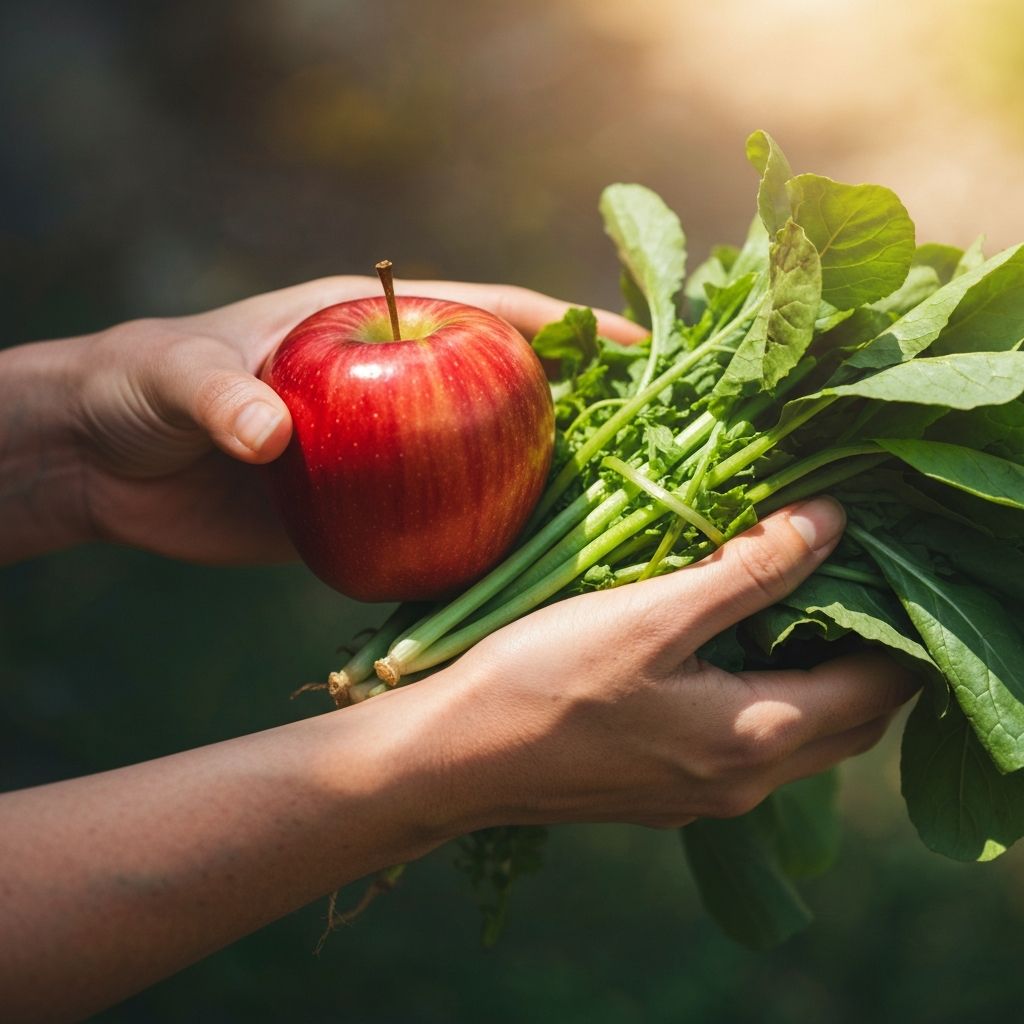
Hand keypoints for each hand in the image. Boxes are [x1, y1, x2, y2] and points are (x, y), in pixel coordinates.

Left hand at [70, 278, 645, 562]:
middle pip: (502, 393)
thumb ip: (221, 397)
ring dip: (535, 485)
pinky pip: (435, 524)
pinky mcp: (363, 510)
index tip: (639, 345)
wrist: (107, 461)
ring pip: (481, 464)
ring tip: (606, 519)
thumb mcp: (174, 376)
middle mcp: (394, 388)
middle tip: (650, 445)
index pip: (482, 313)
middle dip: (576, 411)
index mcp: (367, 326)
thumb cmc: (139, 386)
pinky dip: (474, 542)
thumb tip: (270, 436)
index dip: (564, 326)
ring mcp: (385, 455)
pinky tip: (517, 572)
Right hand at [422, 496, 918, 829]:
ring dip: (817, 679)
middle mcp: (744, 783)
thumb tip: (832, 522)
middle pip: (850, 723)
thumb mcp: (652, 615)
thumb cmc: (546, 681)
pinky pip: (750, 747)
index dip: (894, 625)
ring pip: (800, 739)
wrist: (454, 759)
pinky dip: (768, 700)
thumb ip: (751, 572)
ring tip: (795, 603)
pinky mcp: (665, 791)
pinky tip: (728, 653)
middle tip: (848, 577)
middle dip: (869, 657)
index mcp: (756, 737)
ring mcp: (703, 796)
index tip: (880, 561)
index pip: (877, 688)